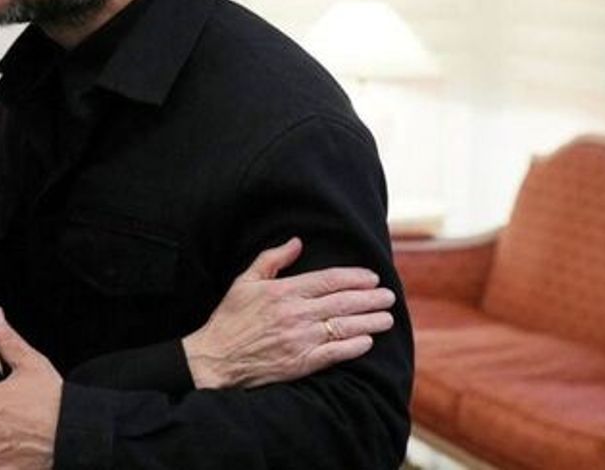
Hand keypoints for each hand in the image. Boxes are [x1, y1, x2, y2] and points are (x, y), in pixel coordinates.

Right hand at [183, 237, 395, 388]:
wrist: (216, 359)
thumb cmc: (230, 319)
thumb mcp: (244, 282)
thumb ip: (272, 259)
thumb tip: (296, 242)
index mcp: (283, 292)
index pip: (328, 280)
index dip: (354, 278)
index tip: (372, 277)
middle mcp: (295, 314)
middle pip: (343, 302)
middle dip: (370, 298)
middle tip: (389, 296)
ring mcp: (300, 339)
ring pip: (344, 327)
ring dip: (370, 321)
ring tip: (387, 318)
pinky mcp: (301, 362)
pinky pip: (336, 353)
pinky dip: (354, 346)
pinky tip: (367, 341)